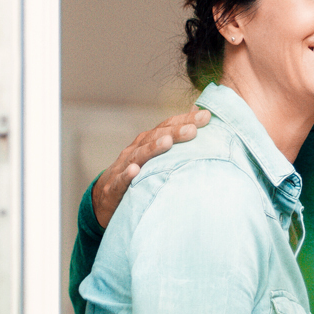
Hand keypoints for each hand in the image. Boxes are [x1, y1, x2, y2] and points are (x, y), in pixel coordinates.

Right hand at [92, 106, 212, 229]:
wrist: (106, 197)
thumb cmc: (138, 173)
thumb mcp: (156, 156)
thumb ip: (175, 138)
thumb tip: (199, 118)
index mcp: (147, 142)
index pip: (167, 127)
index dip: (185, 120)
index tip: (206, 116)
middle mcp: (136, 150)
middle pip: (155, 137)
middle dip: (174, 132)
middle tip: (193, 130)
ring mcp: (123, 167)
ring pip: (139, 155)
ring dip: (153, 148)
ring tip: (168, 143)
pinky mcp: (114, 187)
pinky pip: (120, 180)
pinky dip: (127, 175)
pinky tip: (135, 171)